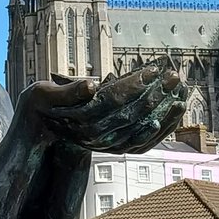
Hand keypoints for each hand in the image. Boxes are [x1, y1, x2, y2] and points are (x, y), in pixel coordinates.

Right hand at [18, 57, 185, 152]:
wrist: (37, 132)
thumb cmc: (39, 105)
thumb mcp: (42, 93)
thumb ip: (69, 90)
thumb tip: (92, 83)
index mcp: (79, 116)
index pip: (113, 99)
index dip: (135, 84)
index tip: (153, 69)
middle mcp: (93, 134)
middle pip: (130, 113)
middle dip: (155, 94)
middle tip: (173, 76)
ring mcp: (103, 144)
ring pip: (139, 130)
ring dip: (162, 112)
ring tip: (180, 92)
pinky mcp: (112, 149)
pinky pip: (141, 144)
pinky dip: (159, 130)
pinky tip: (172, 114)